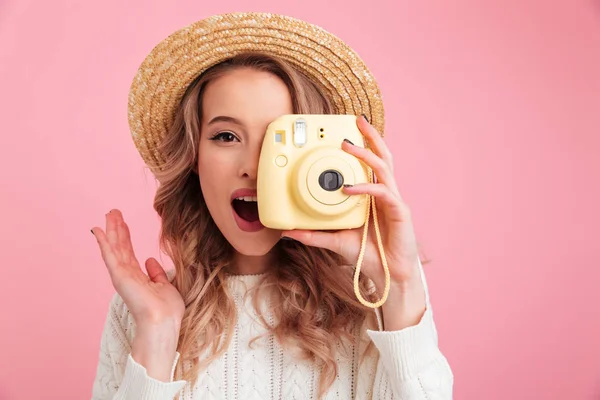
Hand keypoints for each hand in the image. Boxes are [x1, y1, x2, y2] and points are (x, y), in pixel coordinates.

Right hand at [91, 209, 184, 327]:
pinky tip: (99, 230)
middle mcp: (127, 275)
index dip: (125, 236)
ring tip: (109, 214)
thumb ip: (156, 273)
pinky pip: (110, 256)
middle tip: (113, 211)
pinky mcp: (119, 276)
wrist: (163, 322)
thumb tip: (150, 260)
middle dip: (116, 229)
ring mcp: (122, 276)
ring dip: (111, 230)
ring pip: (114, 247)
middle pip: (119, 247)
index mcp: (137, 277)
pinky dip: (104, 242)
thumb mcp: (165, 286)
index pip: (128, 253)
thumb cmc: (167, 310)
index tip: (122, 222)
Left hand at [281, 115, 425, 327]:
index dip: (361, 145)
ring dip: (366, 153)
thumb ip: (312, 234)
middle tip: (356, 120)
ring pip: (384, 167)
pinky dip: (365, 187)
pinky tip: (349, 188)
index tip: (343, 132)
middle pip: (382, 156)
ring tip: (348, 144)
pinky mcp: (399, 212)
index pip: (369, 163)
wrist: (389, 275)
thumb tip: (286, 230)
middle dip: (371, 135)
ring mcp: (393, 200)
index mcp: (372, 194)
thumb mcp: (334, 240)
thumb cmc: (368, 253)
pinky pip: (382, 193)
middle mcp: (384, 193)